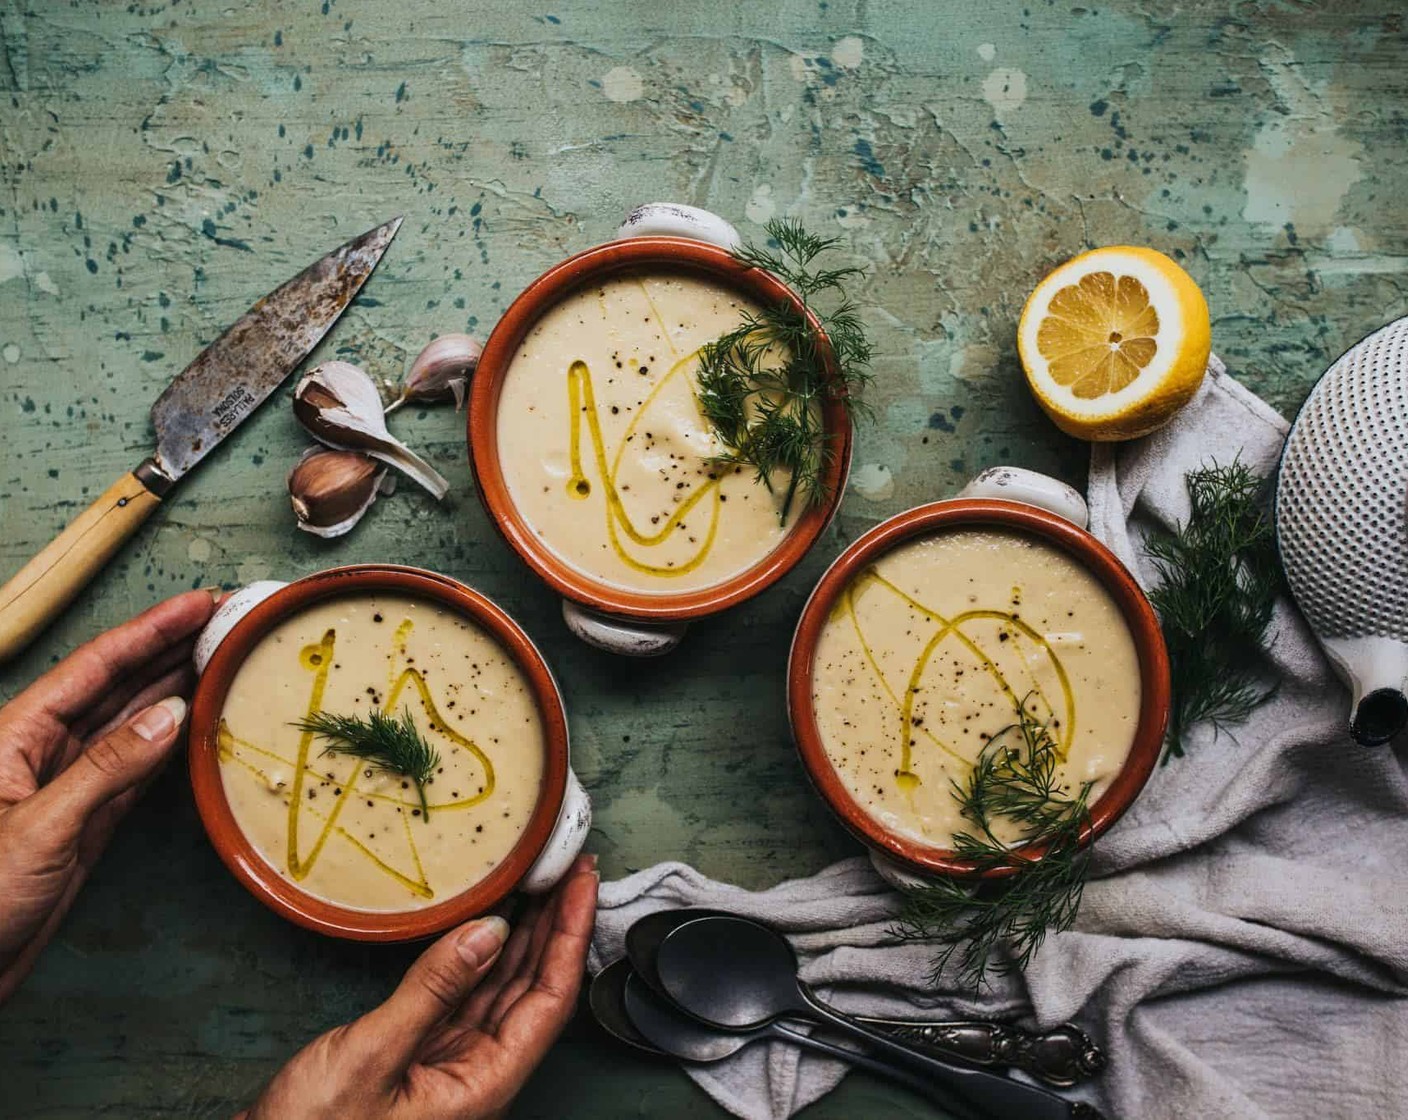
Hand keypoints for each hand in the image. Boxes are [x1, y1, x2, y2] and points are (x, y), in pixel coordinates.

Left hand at [0, 589, 216, 1002]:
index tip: (198, 604)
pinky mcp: (84, 823)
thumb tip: (169, 716)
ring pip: (130, 724)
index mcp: (16, 736)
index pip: (95, 667)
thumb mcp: (38, 829)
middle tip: (223, 622)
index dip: (150, 630)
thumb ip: (106, 769)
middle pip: (116, 685)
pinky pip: (136, 770)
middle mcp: (42, 752)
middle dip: (168, 649)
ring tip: (220, 660)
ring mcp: (66, 787)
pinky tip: (195, 724)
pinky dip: (169, 745)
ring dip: (174, 691)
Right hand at [239, 854, 598, 1119]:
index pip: (550, 999)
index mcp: (484, 1086)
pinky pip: (467, 998)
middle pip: (535, 989)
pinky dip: (483, 955)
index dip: (571, 936)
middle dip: (557, 925)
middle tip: (570, 865)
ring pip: (503, 990)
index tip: (583, 883)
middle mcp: (479, 1076)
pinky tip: (491, 923)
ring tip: (541, 880)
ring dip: (525, 935)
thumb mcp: (369, 1058)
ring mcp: (452, 1067)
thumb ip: (432, 991)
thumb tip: (488, 930)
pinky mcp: (422, 1058)